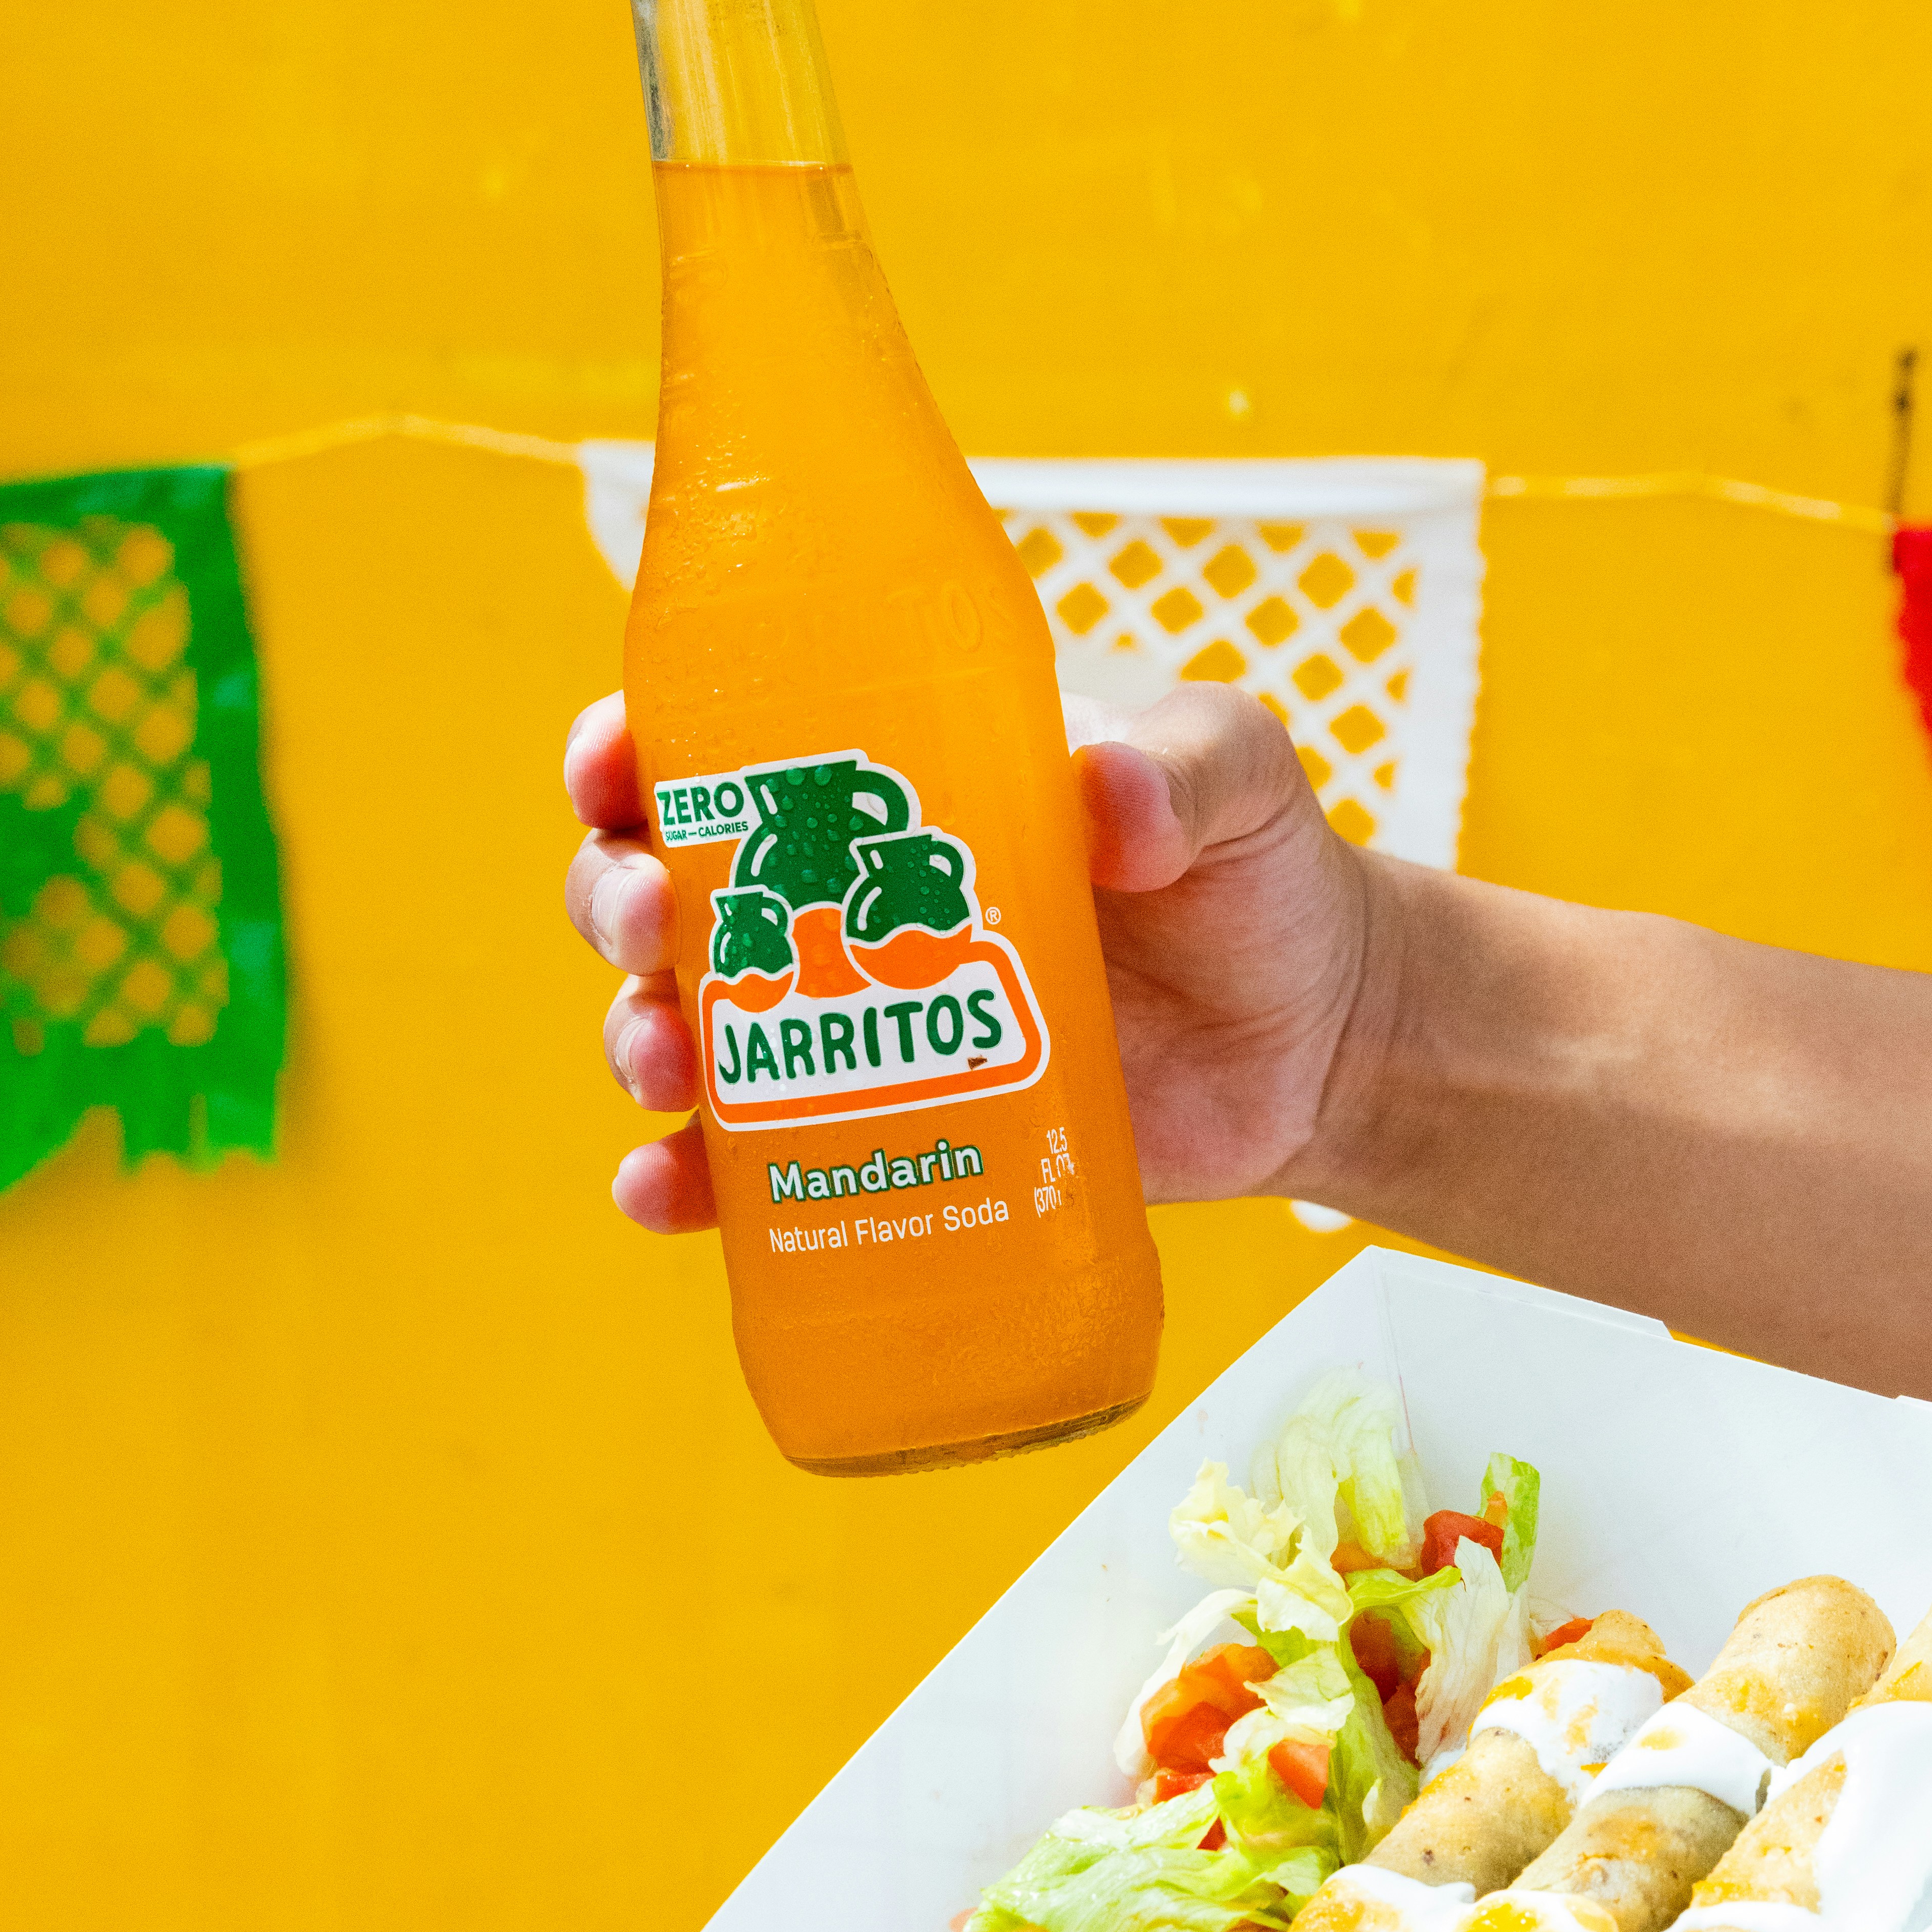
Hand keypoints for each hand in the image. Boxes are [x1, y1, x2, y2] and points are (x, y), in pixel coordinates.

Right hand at [561, 685, 1384, 1229]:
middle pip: (667, 886)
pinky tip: (665, 1190)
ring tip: (666, 1061)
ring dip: (639, 1037)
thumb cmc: (1259, 877)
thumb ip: (1188, 767)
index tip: (613, 765)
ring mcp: (857, 1028)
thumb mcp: (1239, 780)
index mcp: (897, 782)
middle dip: (615, 897)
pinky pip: (751, 1169)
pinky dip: (687, 1182)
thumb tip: (1112, 797)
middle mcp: (842, 902)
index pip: (726, 741)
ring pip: (686, 1025)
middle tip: (649, 922)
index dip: (634, 747)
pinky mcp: (890, 1139)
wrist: (1318, 1043)